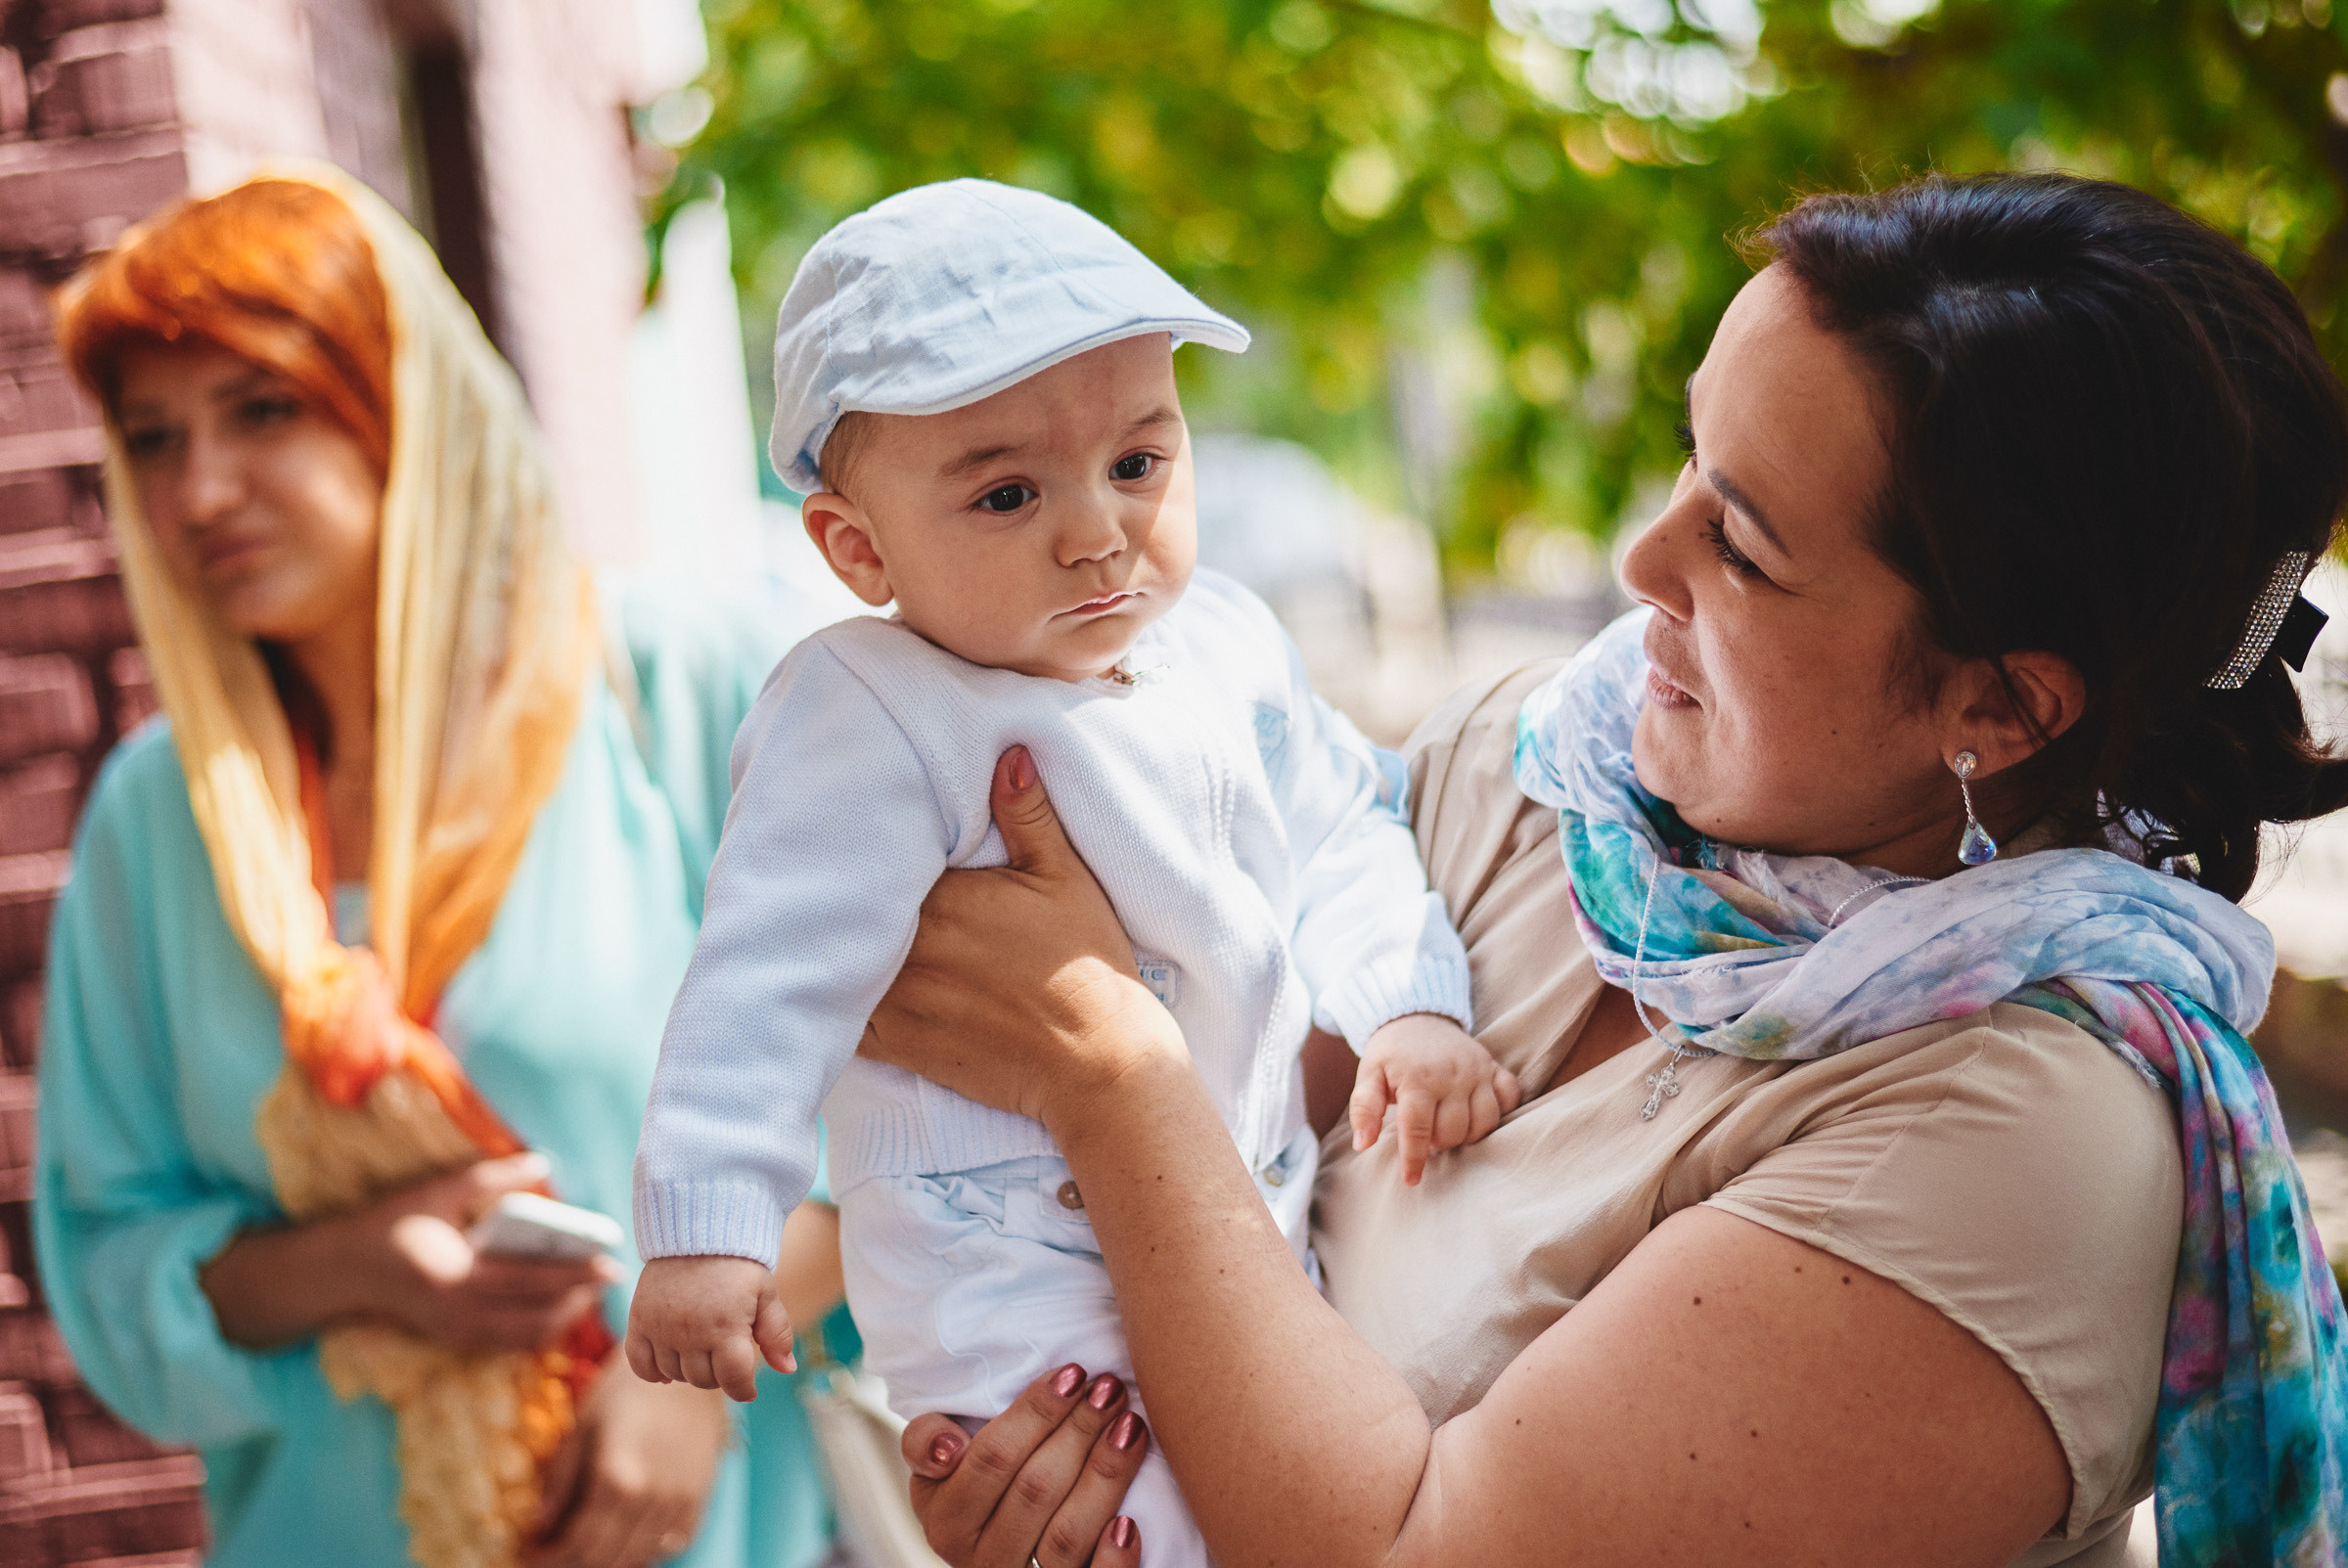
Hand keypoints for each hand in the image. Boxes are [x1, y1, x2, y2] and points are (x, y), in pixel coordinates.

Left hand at [525, 1352, 729, 1567]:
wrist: (686, 1375)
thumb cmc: (626, 1392)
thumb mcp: (584, 1425)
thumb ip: (562, 1479)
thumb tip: (540, 1525)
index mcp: (616, 1478)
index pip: (576, 1542)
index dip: (549, 1556)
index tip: (530, 1555)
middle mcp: (651, 1498)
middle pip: (605, 1557)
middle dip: (572, 1562)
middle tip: (553, 1556)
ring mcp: (680, 1502)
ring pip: (638, 1557)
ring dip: (607, 1561)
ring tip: (583, 1552)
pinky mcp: (699, 1500)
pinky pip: (672, 1545)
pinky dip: (646, 1552)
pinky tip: (626, 1541)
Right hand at [624, 1255, 794, 1402]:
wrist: (698, 1231)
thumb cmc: (738, 1265)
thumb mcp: (765, 1294)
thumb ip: (776, 1334)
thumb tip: (788, 1369)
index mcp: (726, 1327)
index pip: (734, 1380)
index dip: (743, 1389)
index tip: (747, 1387)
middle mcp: (690, 1332)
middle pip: (704, 1380)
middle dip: (719, 1375)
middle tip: (725, 1356)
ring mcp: (661, 1328)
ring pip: (674, 1374)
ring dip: (689, 1371)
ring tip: (702, 1351)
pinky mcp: (640, 1320)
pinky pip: (639, 1364)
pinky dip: (653, 1373)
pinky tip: (667, 1369)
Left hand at [859, 746, 1183, 1131]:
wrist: (1097, 1061)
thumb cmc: (1088, 965)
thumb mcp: (1065, 877)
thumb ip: (1027, 814)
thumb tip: (1007, 752)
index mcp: (944, 897)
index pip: (879, 859)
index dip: (870, 846)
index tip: (861, 832)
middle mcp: (910, 947)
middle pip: (851, 907)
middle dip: (846, 890)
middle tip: (831, 869)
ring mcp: (898, 999)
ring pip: (835, 959)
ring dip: (832, 941)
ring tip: (821, 919)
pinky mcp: (898, 1044)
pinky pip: (839, 1018)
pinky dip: (830, 999)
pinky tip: (828, 981)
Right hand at [902, 1363, 1149, 1567]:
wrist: (1003, 1548)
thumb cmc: (978, 1484)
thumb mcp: (938, 1464)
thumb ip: (927, 1440)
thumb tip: (950, 1446)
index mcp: (945, 1518)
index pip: (992, 1459)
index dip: (1034, 1414)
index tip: (1073, 1375)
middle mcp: (979, 1558)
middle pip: (1035, 1488)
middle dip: (1079, 1430)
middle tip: (1109, 1388)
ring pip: (1065, 1535)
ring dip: (1104, 1477)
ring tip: (1130, 1427)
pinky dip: (1111, 1559)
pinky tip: (1129, 1524)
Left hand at [1349, 1014, 1522, 1185]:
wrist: (1417, 1015)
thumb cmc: (1391, 1053)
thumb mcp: (1368, 1074)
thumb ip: (1363, 1108)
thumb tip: (1363, 1144)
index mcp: (1418, 1078)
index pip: (1418, 1130)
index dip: (1413, 1159)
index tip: (1410, 1180)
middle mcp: (1452, 1075)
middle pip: (1453, 1132)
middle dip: (1438, 1144)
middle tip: (1425, 1136)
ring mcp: (1478, 1070)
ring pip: (1484, 1122)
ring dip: (1467, 1134)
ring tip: (1447, 1128)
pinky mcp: (1494, 1067)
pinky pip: (1510, 1098)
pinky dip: (1499, 1113)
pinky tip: (1477, 1114)